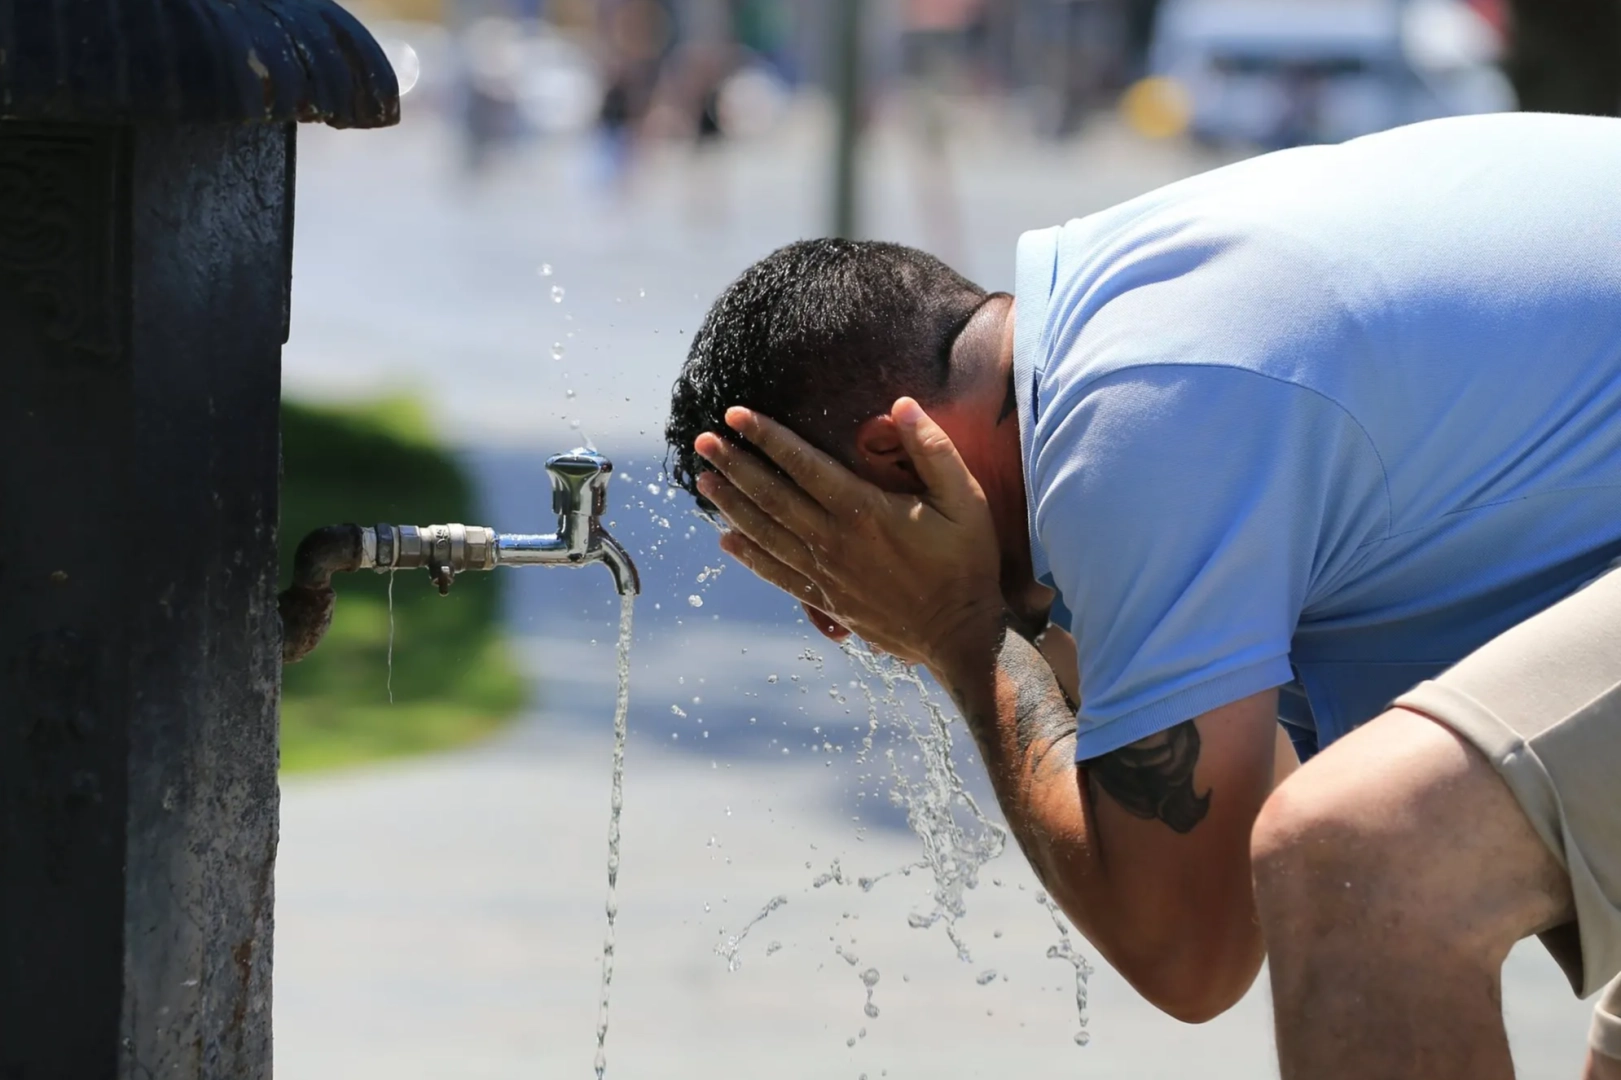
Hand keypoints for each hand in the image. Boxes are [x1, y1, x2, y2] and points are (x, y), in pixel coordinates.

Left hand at [693, 398, 1004, 669]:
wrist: (959, 636)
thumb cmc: (965, 564)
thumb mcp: (965, 499)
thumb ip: (932, 449)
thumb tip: (901, 404)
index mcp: (864, 511)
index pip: (803, 464)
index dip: (767, 437)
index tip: (737, 414)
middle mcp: (835, 541)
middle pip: (772, 497)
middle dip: (735, 465)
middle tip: (703, 441)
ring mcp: (826, 573)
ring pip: (766, 533)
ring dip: (732, 505)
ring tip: (703, 480)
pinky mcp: (826, 600)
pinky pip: (777, 573)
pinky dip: (748, 556)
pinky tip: (726, 541)